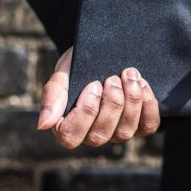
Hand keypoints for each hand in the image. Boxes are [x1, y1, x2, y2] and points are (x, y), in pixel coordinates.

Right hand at [38, 46, 161, 147]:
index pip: (71, 136)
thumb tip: (43, 125)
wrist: (104, 54)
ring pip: (125, 132)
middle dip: (111, 104)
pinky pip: (148, 126)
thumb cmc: (79, 66)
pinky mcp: (140, 125)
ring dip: (130, 101)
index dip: (85, 112)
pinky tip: (143, 84)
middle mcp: (93, 134)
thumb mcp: (64, 74)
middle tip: (112, 78)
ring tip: (129, 75)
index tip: (93, 85)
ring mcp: (117, 132)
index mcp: (68, 125)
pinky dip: (148, 105)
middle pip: (101, 135)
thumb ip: (53, 96)